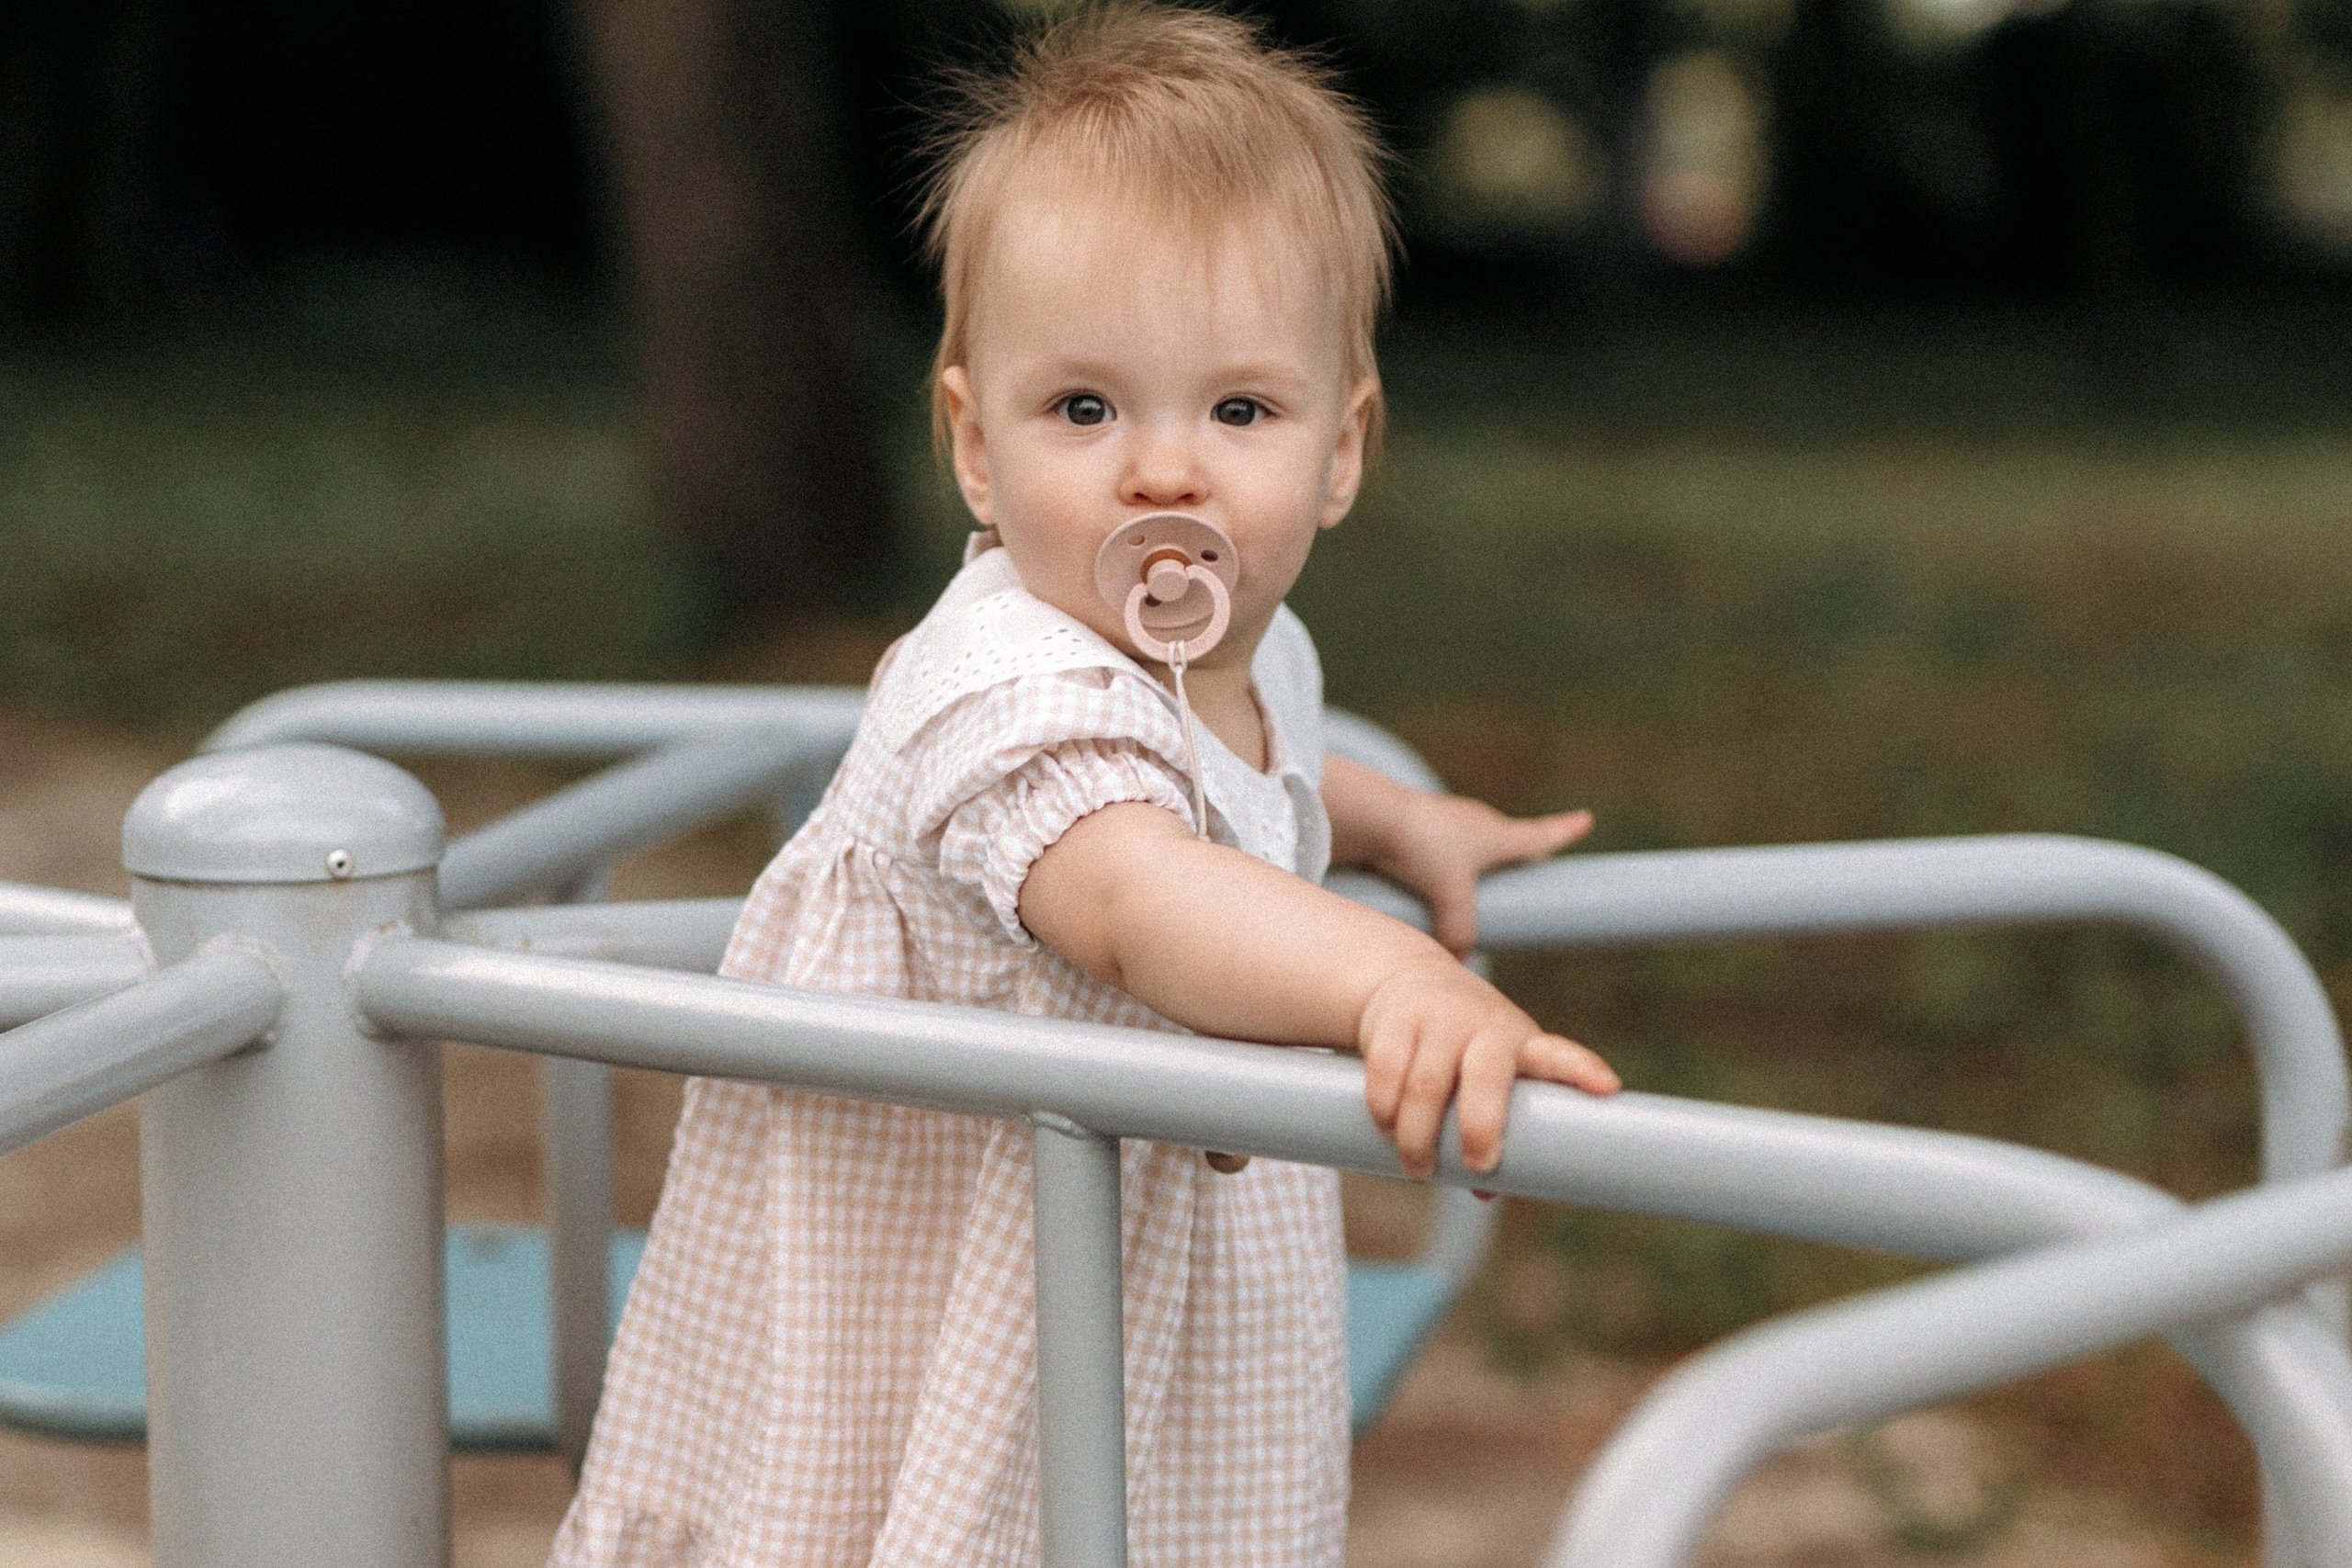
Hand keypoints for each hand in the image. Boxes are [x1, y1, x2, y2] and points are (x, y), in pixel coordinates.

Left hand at [1329, 759, 1590, 954]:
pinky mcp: (1418, 831)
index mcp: (1497, 835)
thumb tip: (1459, 962)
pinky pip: (1440, 852)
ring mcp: (1446, 823)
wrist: (1372, 815)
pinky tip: (1426, 882)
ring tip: (1472, 888)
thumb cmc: (1420, 848)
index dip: (1566, 831)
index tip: (1586, 819)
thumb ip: (1461, 935)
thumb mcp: (1449, 899)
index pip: (1542, 835)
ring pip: (1471, 847)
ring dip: (1475, 864)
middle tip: (1533, 862)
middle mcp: (1476, 823)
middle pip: (1509, 841)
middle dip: (1521, 854)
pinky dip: (1442, 865)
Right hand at [1358, 957, 1618, 1178]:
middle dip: (1481, 1128)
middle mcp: (1483, 1026)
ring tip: (1418, 1168)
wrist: (1408, 979)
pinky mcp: (1395, 1019)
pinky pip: (1385, 1071)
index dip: (1581, 1071)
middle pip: (1485, 1078)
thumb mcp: (1491, 1075)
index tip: (1607, 1088)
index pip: (1557, 1056)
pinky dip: (1384, 1109)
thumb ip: (1494, 1127)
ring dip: (1418, 1136)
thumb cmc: (1464, 1048)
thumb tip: (1486, 1192)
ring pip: (1425, 1085)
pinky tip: (1387, 1128)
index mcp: (1520, 1043)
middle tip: (1477, 1167)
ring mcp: (1437, 1019)